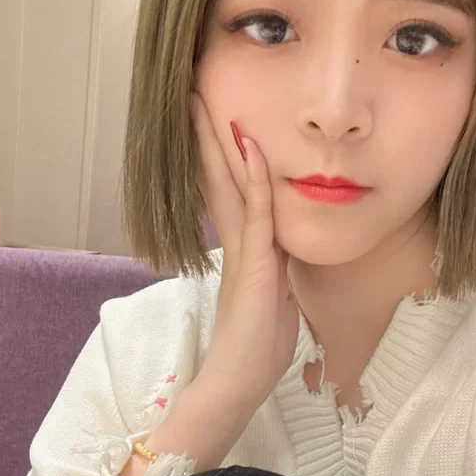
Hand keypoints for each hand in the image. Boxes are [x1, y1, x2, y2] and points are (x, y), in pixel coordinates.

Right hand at [192, 94, 299, 414]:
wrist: (238, 381)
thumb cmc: (258, 347)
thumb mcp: (275, 297)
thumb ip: (277, 269)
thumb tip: (286, 250)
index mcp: (241, 250)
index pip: (228, 192)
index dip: (219, 156)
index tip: (210, 121)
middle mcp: (236, 243)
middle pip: (217, 179)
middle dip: (204, 137)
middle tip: (190, 94)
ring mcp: (242, 250)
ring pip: (229, 185)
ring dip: (217, 142)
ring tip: (204, 103)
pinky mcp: (253, 263)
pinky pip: (255, 211)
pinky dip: (254, 177)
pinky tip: (250, 146)